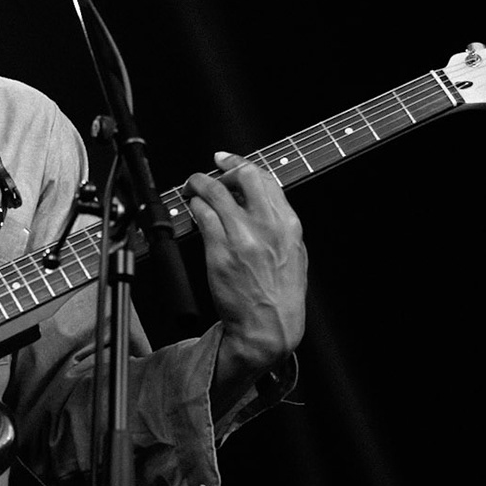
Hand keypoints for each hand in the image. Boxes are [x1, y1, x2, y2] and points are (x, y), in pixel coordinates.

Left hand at [185, 151, 307, 383]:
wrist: (269, 326)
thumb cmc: (281, 294)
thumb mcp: (294, 252)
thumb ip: (279, 224)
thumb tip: (258, 200)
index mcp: (289, 224)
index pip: (264, 178)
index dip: (240, 163)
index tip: (226, 159)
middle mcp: (267, 226)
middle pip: (241, 177)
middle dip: (220, 168)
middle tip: (206, 172)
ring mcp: (241, 237)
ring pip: (214, 193)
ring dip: (198, 185)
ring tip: (191, 188)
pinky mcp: (219, 251)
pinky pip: (201, 216)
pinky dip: (193, 207)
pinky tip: (191, 209)